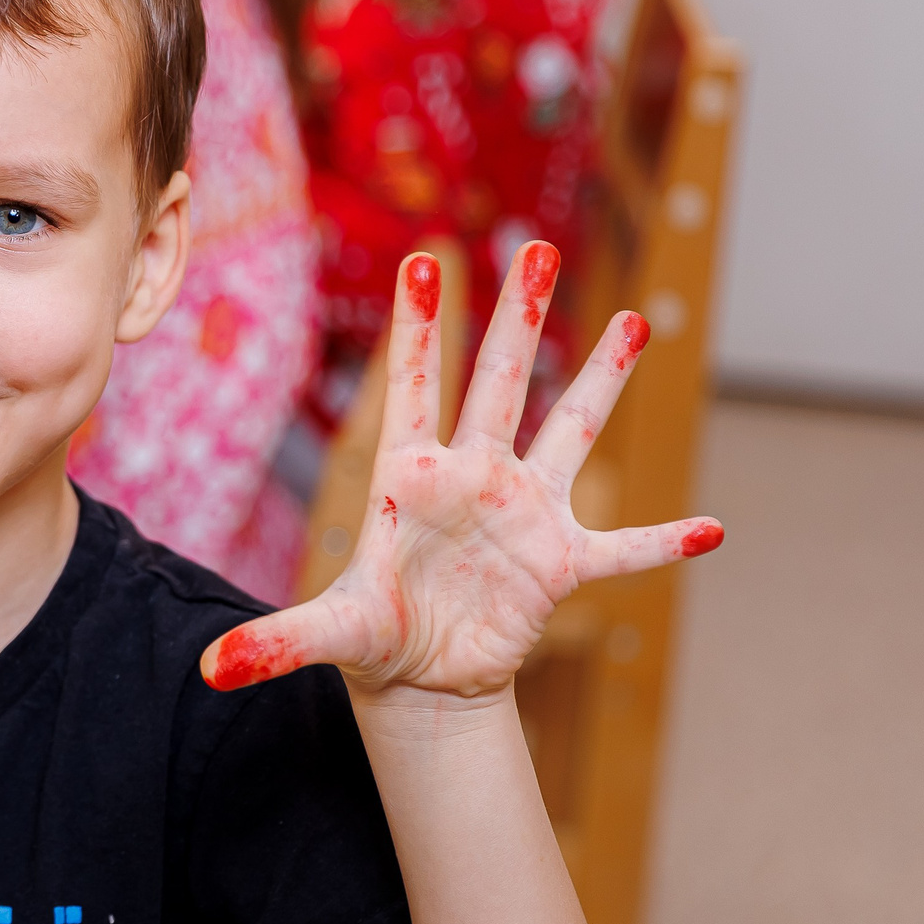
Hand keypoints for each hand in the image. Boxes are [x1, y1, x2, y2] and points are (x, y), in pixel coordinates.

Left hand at [203, 243, 721, 697]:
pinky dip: (664, 543)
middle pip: (498, 385)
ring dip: (601, 381)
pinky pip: (623, 549)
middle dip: (519, 320)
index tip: (423, 259)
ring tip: (634, 323)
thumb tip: (211, 671)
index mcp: (411, 477)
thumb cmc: (373, 633)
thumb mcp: (326, 635)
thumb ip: (275, 643)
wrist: (422, 675)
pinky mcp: (560, 562)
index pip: (413, 388)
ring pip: (569, 433)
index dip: (419, 328)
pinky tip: (712, 529)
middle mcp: (473, 476)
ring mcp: (522, 513)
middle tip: (537, 248)